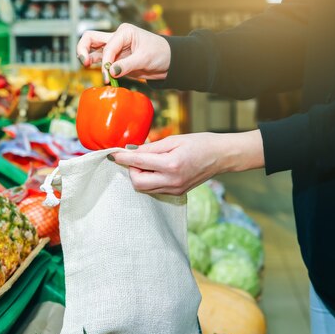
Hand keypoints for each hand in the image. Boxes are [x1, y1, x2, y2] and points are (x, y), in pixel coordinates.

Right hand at [76, 23, 170, 82]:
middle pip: (91, 38)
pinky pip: (100, 60)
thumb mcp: (145, 58)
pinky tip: (96, 72)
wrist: (168, 62)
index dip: (106, 61)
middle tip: (83, 62)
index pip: (108, 46)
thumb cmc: (160, 54)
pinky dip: (96, 66)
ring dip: (87, 57)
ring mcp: (114, 49)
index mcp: (124, 32)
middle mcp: (116, 38)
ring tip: (85, 65)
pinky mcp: (115, 59)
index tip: (109, 75)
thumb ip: (127, 65)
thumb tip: (110, 71)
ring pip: (93, 49)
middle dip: (83, 48)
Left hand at [112, 131, 264, 194]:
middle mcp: (172, 181)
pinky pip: (154, 190)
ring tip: (147, 163)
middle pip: (137, 183)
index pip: (138, 163)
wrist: (222, 156)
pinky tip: (156, 170)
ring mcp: (175, 190)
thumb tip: (132, 151)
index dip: (123, 158)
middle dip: (131, 171)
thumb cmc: (200, 143)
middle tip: (135, 159)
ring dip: (140, 176)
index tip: (113, 154)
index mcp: (171, 164)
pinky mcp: (177, 193)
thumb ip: (151, 148)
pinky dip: (149, 180)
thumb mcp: (174, 140)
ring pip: (144, 189)